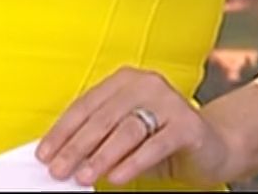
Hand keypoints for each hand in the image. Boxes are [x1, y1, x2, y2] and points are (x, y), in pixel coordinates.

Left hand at [35, 67, 236, 188]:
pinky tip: (116, 177)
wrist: (213, 146)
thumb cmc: (161, 139)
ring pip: (126, 130)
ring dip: (101, 156)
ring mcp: (169, 102)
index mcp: (125, 80)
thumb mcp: (125, 135)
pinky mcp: (188, 124)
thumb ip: (98, 137)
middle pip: (102, 118)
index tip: (45, 153)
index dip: (62, 131)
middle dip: (76, 147)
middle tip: (59, 169)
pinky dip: (132, 162)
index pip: (85, 105)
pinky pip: (154, 145)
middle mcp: (146, 84)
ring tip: (84, 176)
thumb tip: (60, 155)